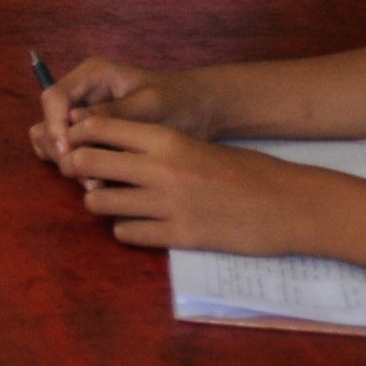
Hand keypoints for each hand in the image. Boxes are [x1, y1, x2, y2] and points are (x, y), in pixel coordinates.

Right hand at [29, 56, 216, 165]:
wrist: (199, 112)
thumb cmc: (178, 101)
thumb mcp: (149, 105)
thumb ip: (112, 113)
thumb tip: (74, 122)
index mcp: (93, 75)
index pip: (55, 97)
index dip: (54, 125)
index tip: (66, 153)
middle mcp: (82, 92)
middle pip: (49, 120)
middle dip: (61, 149)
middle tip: (87, 178)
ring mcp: (83, 115)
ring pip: (53, 139)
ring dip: (67, 162)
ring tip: (94, 183)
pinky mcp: (89, 135)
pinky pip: (68, 151)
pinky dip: (75, 166)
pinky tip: (96, 181)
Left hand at [54, 116, 310, 255]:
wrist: (288, 204)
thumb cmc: (247, 170)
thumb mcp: (198, 145)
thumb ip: (158, 147)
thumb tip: (114, 152)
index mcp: (166, 138)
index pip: (99, 128)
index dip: (79, 136)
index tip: (77, 144)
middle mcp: (159, 168)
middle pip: (87, 163)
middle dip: (77, 170)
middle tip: (83, 177)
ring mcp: (165, 205)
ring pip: (98, 203)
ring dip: (99, 203)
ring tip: (113, 203)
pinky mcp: (177, 237)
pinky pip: (125, 233)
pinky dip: (125, 230)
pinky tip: (139, 226)